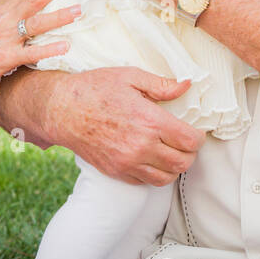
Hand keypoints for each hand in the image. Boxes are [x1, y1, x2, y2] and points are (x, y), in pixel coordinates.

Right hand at [0, 0, 78, 91]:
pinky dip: (48, 49)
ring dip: (58, 17)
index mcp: (1, 10)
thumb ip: (10, 14)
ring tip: (78, 11)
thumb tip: (30, 5)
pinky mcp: (6, 58)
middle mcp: (4, 20)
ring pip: (35, 24)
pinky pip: (30, 53)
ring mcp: (6, 39)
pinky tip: (65, 47)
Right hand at [43, 66, 204, 184]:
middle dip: (189, 153)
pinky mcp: (116, 171)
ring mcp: (127, 162)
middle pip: (182, 162)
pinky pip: (145, 182)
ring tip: (169, 152)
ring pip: (166, 177)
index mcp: (149, 121)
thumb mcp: (129, 76)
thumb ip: (161, 84)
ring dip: (173, 166)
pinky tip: (150, 158)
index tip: (194, 131)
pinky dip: (154, 173)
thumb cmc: (93, 89)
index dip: (198, 137)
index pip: (190, 141)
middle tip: (184, 142)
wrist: (61, 110)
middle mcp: (141, 146)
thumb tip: (186, 85)